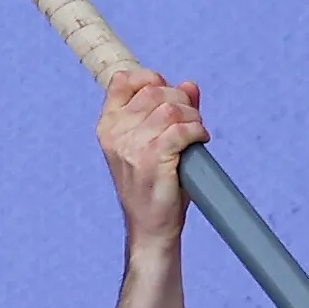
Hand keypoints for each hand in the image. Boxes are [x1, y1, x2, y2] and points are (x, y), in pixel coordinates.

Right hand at [97, 69, 205, 251]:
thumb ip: (170, 110)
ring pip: (171, 108)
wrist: (150, 227)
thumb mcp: (154, 142)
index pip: (124, 79)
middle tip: (191, 122)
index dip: (153, 80)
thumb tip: (190, 85)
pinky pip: (181, 129)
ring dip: (192, 117)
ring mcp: (131, 146)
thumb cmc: (154, 185)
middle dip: (181, 101)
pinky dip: (197, 131)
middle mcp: (115, 133)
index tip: (169, 98)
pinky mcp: (152, 159)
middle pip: (155, 90)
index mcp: (108, 126)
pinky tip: (200, 141)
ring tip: (196, 133)